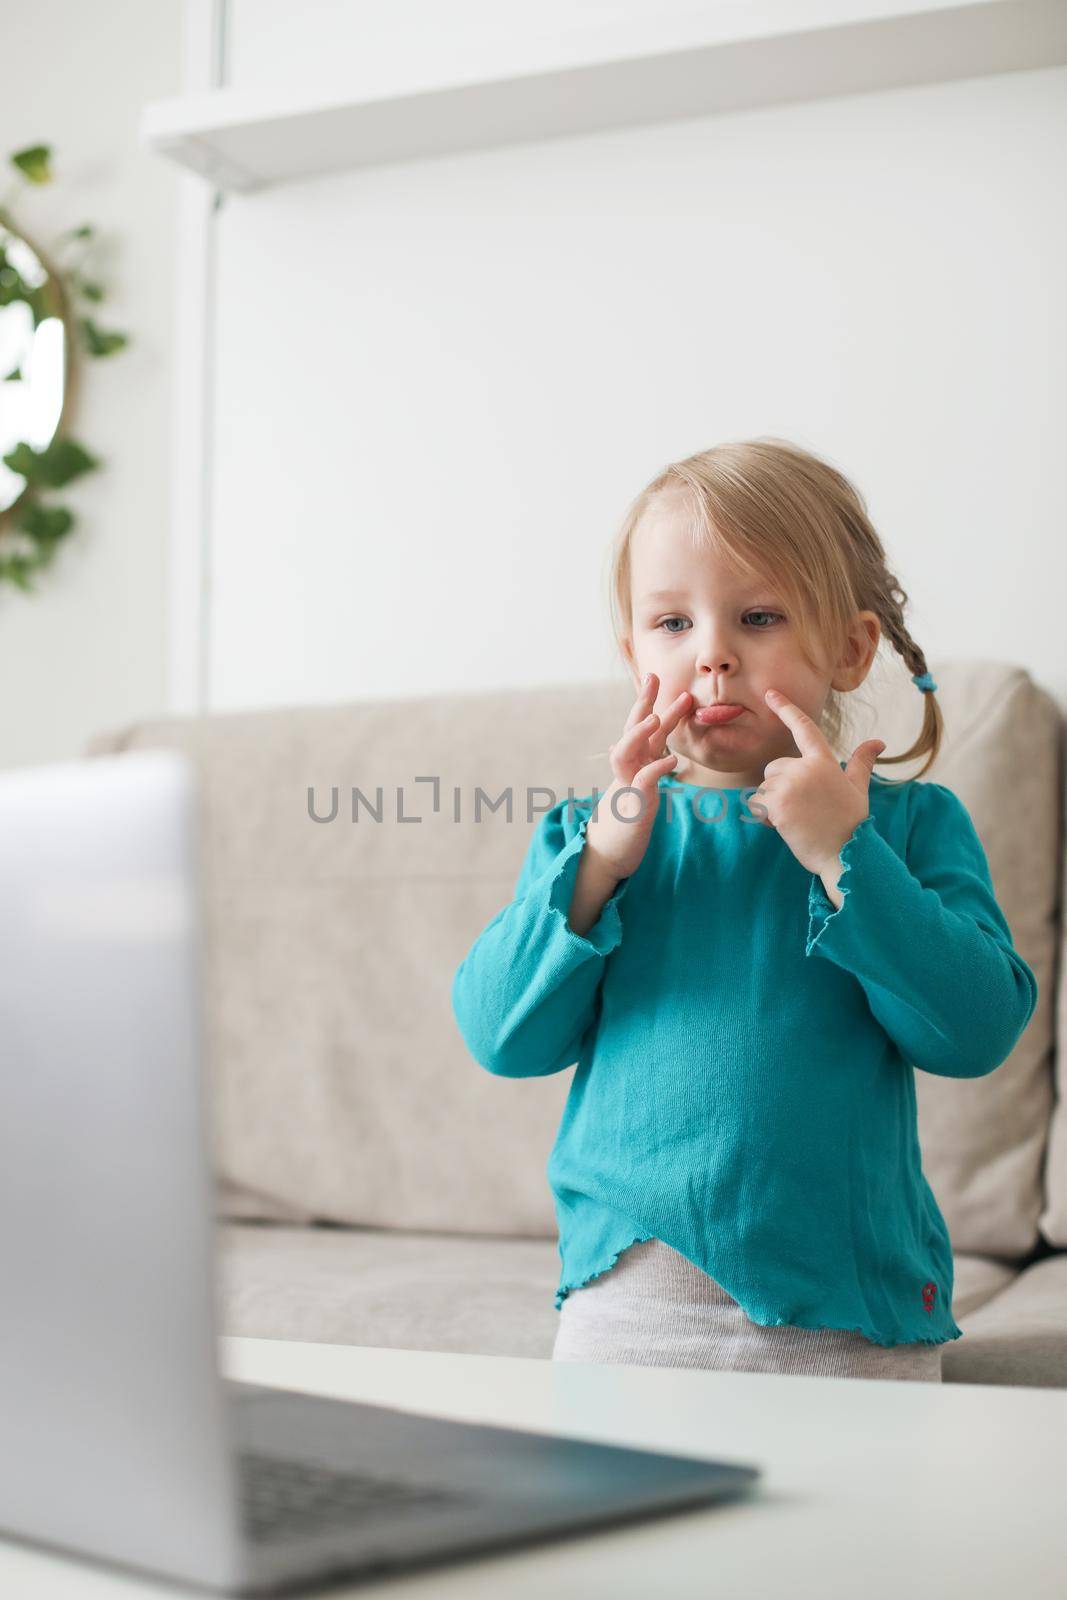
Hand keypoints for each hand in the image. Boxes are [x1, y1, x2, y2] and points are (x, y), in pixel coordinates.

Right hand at [585, 673, 690, 880]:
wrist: (609, 853)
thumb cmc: (626, 819)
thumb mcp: (636, 787)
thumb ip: (640, 764)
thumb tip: (636, 744)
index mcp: (633, 762)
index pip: (641, 725)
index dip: (648, 701)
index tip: (655, 676)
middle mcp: (627, 769)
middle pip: (631, 729)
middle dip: (642, 702)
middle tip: (655, 677)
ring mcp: (627, 786)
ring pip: (626, 752)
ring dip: (638, 734)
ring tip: (654, 717)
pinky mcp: (633, 807)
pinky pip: (643, 783)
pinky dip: (657, 769)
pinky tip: (672, 760)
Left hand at [749, 687, 885, 877]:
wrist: (844, 854)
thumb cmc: (850, 823)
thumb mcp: (857, 789)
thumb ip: (861, 762)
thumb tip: (878, 742)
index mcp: (825, 761)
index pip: (804, 728)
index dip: (786, 709)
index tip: (770, 693)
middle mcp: (806, 768)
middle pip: (773, 768)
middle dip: (779, 787)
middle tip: (802, 810)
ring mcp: (790, 785)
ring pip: (764, 788)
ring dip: (773, 804)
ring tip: (797, 819)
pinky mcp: (776, 803)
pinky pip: (758, 805)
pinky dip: (766, 817)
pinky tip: (787, 827)